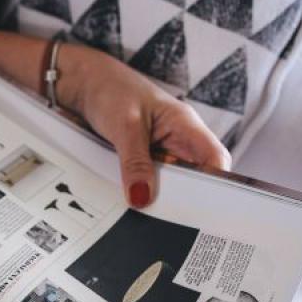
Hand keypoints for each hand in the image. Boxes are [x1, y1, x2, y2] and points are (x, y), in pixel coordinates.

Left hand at [57, 44, 231, 207]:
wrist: (84, 83)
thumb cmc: (110, 90)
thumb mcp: (124, 126)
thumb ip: (135, 162)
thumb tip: (142, 198)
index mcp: (185, 125)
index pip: (215, 159)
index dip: (217, 184)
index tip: (205, 209)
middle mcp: (178, 140)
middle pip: (196, 177)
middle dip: (186, 199)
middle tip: (170, 218)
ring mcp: (161, 151)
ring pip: (172, 183)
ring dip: (161, 197)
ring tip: (149, 214)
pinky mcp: (143, 159)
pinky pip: (149, 181)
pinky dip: (142, 192)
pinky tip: (133, 203)